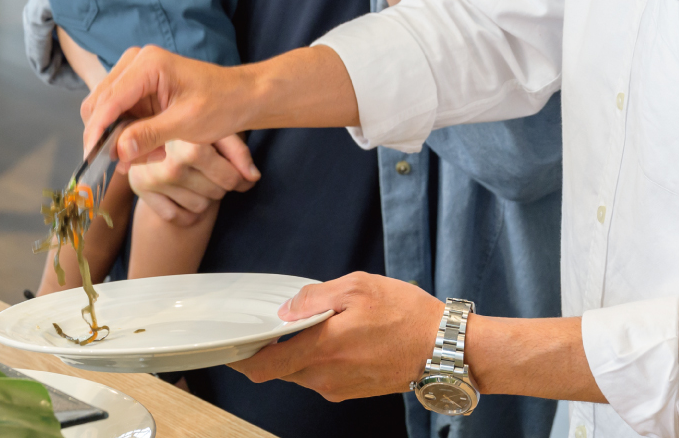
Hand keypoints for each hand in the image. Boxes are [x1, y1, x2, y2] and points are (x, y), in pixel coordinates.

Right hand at [81, 44, 258, 166]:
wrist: (242, 96)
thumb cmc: (222, 104)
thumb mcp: (187, 123)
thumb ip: (149, 135)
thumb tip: (117, 151)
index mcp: (148, 64)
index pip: (109, 100)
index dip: (97, 132)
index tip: (91, 159)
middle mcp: (136, 63)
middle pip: (99, 104)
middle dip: (110, 137)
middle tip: (129, 163)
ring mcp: (135, 75)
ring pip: (106, 113)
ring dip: (121, 139)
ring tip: (153, 155)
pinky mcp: (138, 90)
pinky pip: (119, 116)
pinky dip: (129, 136)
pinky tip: (153, 149)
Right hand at [128, 136, 260, 224]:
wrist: (148, 122)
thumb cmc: (191, 124)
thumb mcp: (218, 129)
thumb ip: (238, 152)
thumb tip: (253, 177)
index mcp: (191, 146)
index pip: (230, 178)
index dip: (241, 180)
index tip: (243, 177)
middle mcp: (170, 165)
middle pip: (216, 193)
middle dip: (222, 184)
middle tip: (214, 170)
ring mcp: (152, 180)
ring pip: (200, 207)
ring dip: (205, 196)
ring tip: (199, 177)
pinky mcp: (140, 190)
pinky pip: (177, 217)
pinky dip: (187, 211)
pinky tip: (187, 193)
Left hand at [230, 273, 442, 400]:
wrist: (444, 349)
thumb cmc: (407, 315)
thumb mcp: (359, 287)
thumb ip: (315, 297)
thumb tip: (287, 309)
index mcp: (322, 348)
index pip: (263, 366)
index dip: (242, 358)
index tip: (234, 345)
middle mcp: (325, 375)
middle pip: (280, 369)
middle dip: (275, 348)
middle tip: (282, 322)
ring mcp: (338, 387)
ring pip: (301, 372)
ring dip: (300, 352)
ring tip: (321, 325)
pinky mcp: (352, 391)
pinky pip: (322, 376)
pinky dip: (320, 359)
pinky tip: (340, 338)